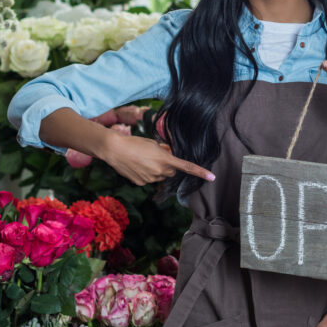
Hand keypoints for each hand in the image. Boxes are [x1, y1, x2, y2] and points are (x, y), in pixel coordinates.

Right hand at [100, 133, 214, 186]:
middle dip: (168, 166)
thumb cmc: (134, 142)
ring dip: (157, 170)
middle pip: (172, 172)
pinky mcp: (142, 183)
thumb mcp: (153, 143)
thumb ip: (165, 151)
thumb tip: (170, 154)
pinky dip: (146, 174)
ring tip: (142, 159)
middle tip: (156, 156)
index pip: (187, 167)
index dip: (200, 172)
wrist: (114, 149)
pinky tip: (136, 166)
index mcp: (166, 160)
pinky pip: (149, 179)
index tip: (212, 177)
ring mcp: (150, 179)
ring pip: (160, 176)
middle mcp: (160, 171)